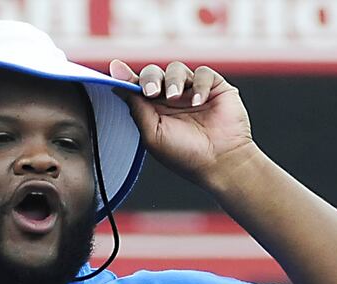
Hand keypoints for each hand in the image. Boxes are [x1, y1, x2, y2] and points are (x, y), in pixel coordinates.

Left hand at [109, 60, 257, 187]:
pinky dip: (199, 85)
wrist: (220, 162)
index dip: (126, 76)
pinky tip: (199, 102)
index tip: (116, 69)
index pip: (136, 87)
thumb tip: (116, 86)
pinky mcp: (214, 87)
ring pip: (176, 68)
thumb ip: (136, 108)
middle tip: (152, 92)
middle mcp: (170, 98)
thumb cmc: (184, 154)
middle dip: (150, 78)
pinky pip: (203, 73)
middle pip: (153, 73)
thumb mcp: (152, 133)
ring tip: (176, 97)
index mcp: (153, 109)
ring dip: (174, 80)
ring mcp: (192, 91)